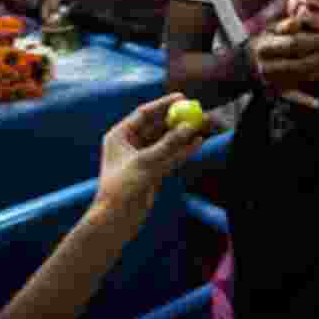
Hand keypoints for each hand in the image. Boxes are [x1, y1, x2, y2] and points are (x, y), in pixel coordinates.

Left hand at [87, 94, 203, 237]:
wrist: (116, 220)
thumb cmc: (122, 188)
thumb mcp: (146, 162)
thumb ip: (169, 144)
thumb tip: (189, 126)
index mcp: (120, 136)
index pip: (144, 114)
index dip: (163, 104)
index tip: (182, 97)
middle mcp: (130, 145)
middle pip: (157, 126)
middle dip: (177, 120)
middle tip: (195, 111)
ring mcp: (142, 159)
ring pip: (166, 142)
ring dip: (183, 135)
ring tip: (202, 125)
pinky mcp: (152, 172)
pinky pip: (170, 156)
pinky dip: (183, 150)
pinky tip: (198, 143)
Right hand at [248, 16, 318, 108]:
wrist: (246, 65)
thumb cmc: (264, 41)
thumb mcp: (270, 29)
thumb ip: (287, 25)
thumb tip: (305, 16)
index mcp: (265, 47)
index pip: (292, 44)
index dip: (311, 41)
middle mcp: (268, 66)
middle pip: (300, 62)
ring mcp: (273, 80)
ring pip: (302, 77)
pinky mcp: (277, 91)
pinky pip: (292, 97)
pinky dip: (304, 100)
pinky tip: (318, 104)